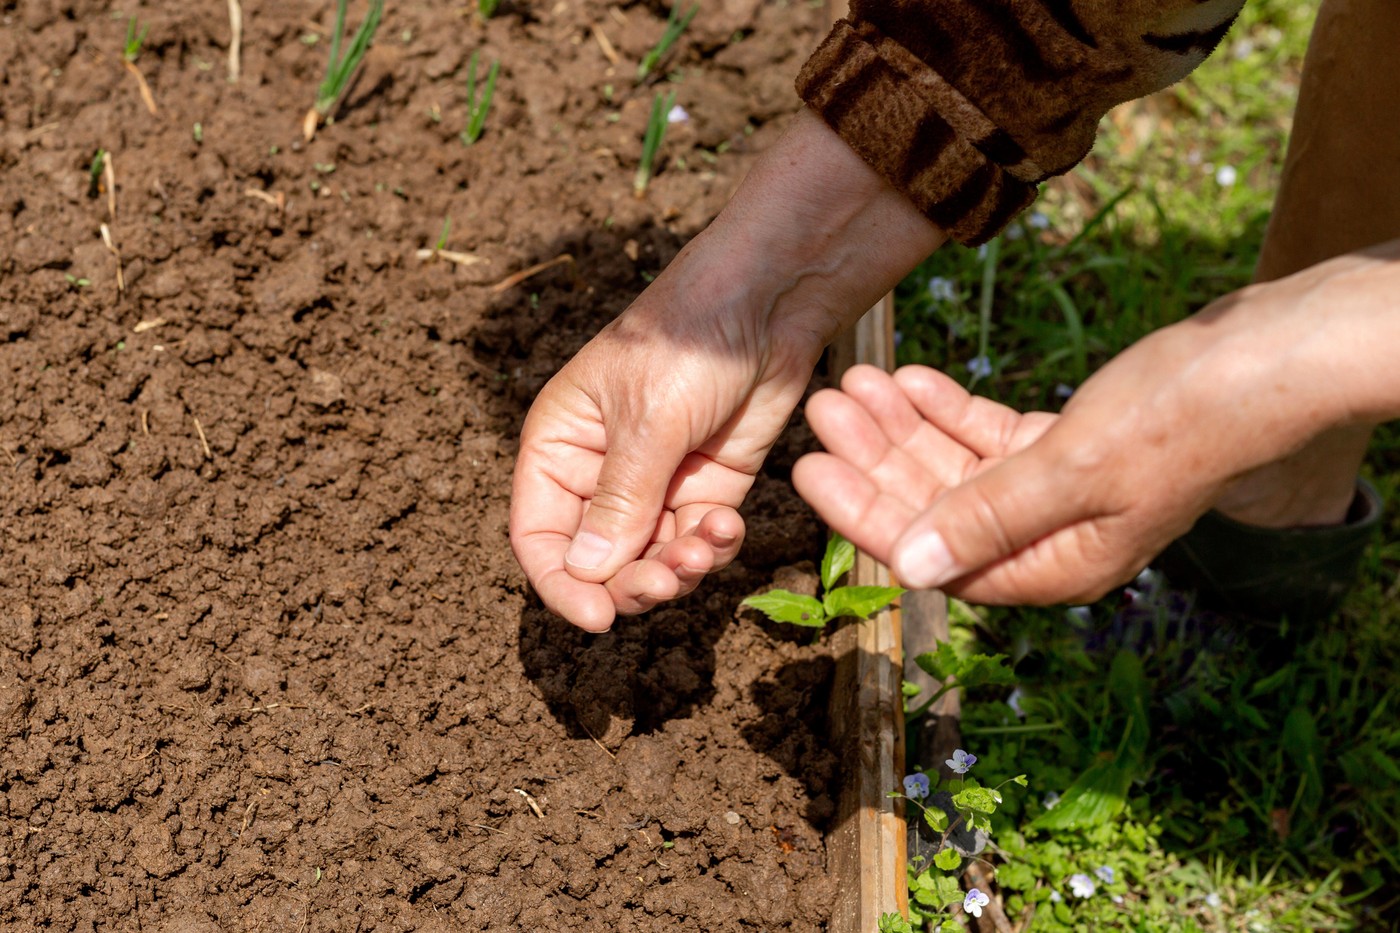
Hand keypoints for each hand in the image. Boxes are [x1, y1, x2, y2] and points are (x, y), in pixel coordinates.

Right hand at [509, 110, 946, 630]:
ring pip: (650, 561)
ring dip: (677, 570)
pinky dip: (712, 548)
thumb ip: (619, 501)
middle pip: (597, 561)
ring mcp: (655, 484)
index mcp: (557, 447)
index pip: (538, 537)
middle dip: (630, 582)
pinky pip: (697, 542)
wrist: (767, 301)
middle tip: (667, 583)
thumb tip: (587, 576)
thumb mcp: (647, 420)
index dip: (561, 585)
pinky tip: (729, 528)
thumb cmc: (686, 340)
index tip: (598, 619)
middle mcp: (598, 474)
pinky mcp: (706, 488)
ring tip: (704, 549)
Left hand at [794, 249, 1398, 604]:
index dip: (865, 512)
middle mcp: (1050, 539)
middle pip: (936, 506)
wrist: (1263, 358)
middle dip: (875, 459)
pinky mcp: (1067, 448)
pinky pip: (988, 436)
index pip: (934, 552)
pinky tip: (910, 379)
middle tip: (823, 410)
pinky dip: (950, 410)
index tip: (811, 471)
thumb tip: (912, 567)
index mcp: (1054, 566)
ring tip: (855, 383)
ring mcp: (1058, 492)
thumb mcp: (1076, 466)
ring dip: (904, 427)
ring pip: (957, 465)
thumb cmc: (1181, 416)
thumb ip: (990, 515)